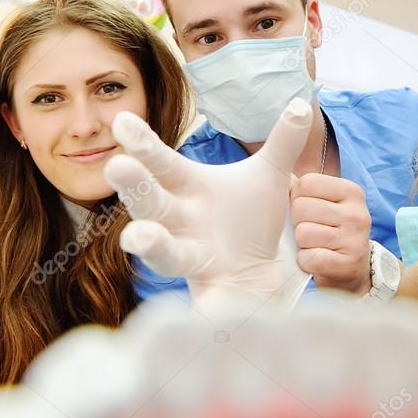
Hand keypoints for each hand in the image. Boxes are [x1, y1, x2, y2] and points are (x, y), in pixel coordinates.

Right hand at [105, 98, 313, 316]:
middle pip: (151, 203)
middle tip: (117, 166)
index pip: (161, 163)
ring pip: (164, 253)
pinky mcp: (209, 291)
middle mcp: (179, 222)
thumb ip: (282, 142)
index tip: (122, 119)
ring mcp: (190, 258)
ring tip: (137, 237)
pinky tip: (206, 313)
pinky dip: (203, 307)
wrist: (260, 272)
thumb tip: (299, 104)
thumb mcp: (270, 176)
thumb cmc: (250, 219)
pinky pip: (201, 301)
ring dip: (150, 244)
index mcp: (189, 189)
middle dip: (134, 187)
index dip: (142, 143)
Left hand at [290, 174, 371, 294]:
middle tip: (312, 231)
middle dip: (297, 223)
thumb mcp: (320, 200)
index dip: (295, 198)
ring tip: (315, 246)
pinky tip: (317, 262)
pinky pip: (309, 258)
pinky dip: (306, 263)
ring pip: (303, 234)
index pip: (306, 183)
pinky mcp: (348, 265)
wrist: (345, 272)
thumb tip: (278, 158)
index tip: (308, 209)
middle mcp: (358, 213)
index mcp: (351, 191)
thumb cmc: (324, 230)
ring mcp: (356, 240)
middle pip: (301, 208)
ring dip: (301, 245)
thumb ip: (302, 182)